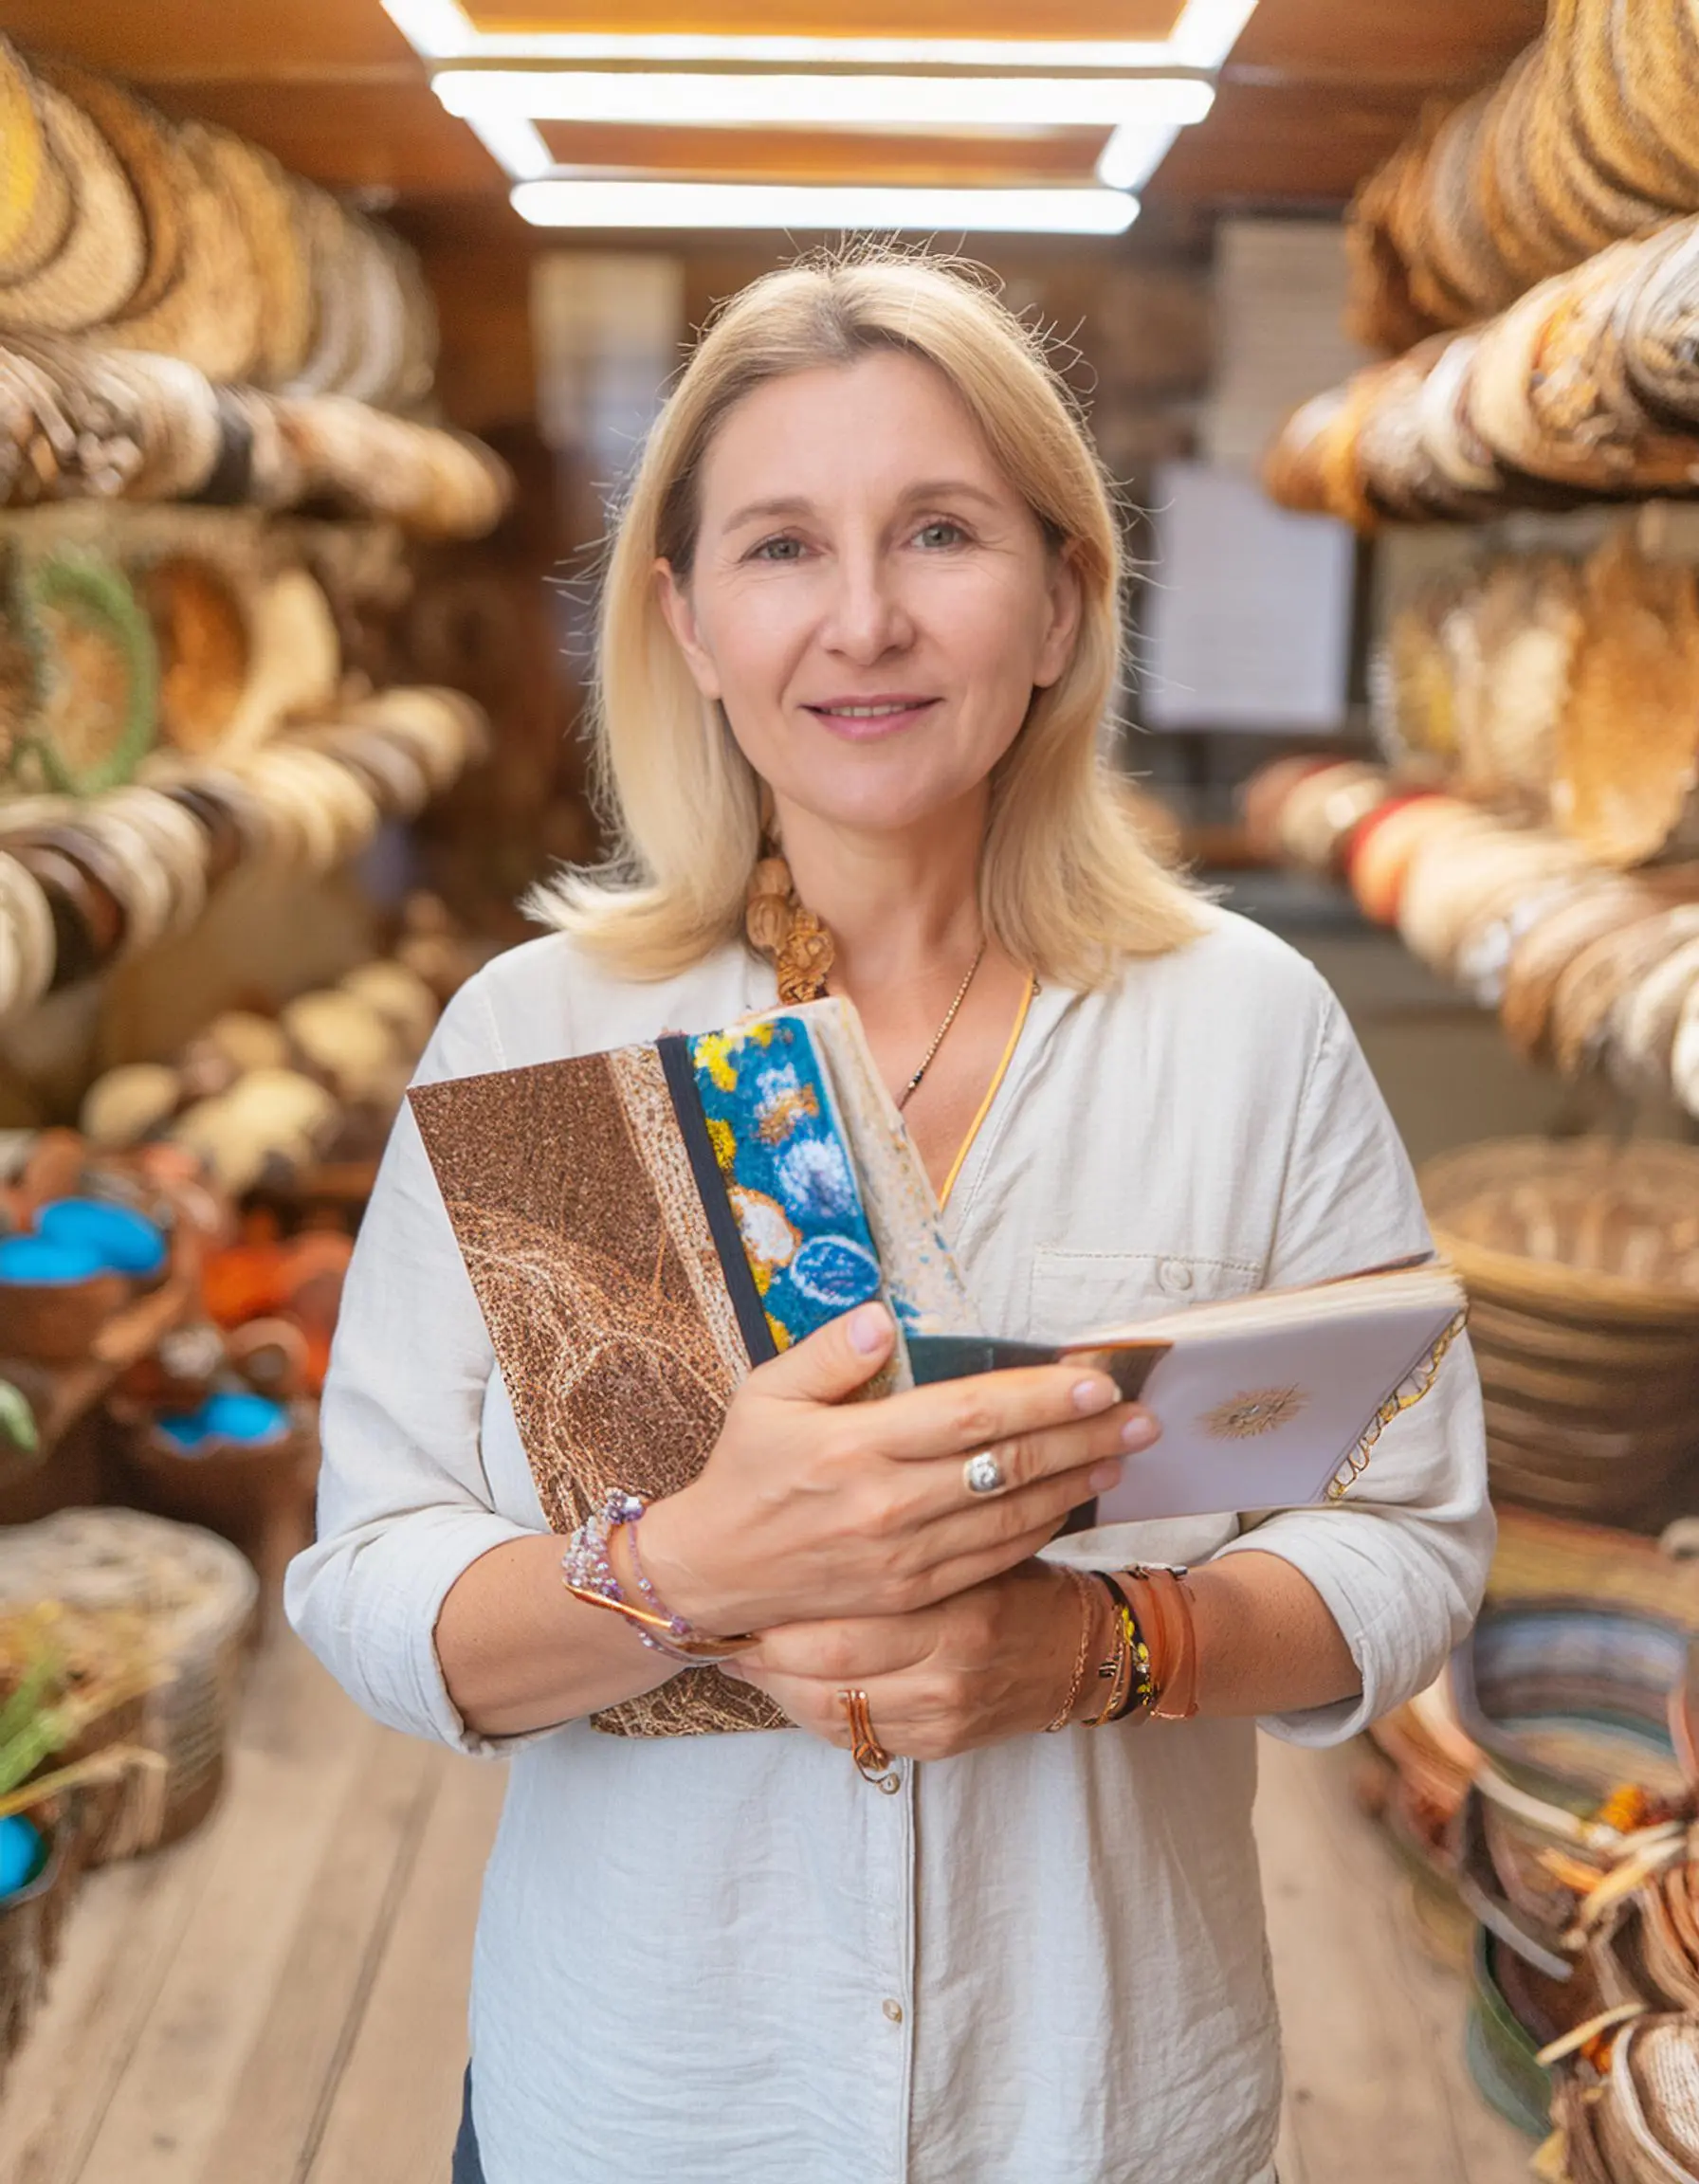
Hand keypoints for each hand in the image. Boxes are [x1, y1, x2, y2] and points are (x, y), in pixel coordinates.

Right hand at [638, 1301, 1158, 1635]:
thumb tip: (885, 1320)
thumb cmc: (745, 1472)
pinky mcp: (913, 1594)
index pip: (967, 1416)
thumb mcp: (766, 1394)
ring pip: (1013, 1516)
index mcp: (855, 1447)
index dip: (1038, 1397)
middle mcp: (887, 1505)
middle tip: (1141, 1415)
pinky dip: (1043, 1528)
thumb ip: (830, 1353)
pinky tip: (1075, 1501)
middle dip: (1084, 1437)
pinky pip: (994, 1558)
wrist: (715, 1576)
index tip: (1094, 1378)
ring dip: (1077, 1483)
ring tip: (1125, 1452)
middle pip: (1008, 1466)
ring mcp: (905, 1557)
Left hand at [728, 1560, 1101, 1760]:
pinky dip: (815, 1713)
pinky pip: (856, 1737)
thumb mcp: (973, 1541)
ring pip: (833, 1710)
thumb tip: (821, 1505)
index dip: (785, 1609)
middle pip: (828, 1666)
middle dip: (768, 1651)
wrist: (1079, 1651)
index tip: (748, 1589)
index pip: (848, 1617)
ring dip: (780, 1686)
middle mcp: (951, 1667)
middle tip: (732, 1628)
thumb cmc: (1013, 1580)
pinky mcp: (941, 1745)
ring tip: (748, 1658)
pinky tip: (793, 1687)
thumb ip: (910, 1532)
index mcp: (958, 1606)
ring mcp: (945, 1714)